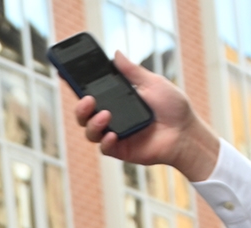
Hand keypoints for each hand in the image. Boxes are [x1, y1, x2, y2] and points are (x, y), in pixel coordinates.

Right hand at [69, 53, 223, 179]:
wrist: (186, 132)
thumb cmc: (173, 108)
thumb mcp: (153, 82)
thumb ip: (132, 71)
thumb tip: (116, 53)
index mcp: (116, 100)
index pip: (91, 93)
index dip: (76, 86)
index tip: (65, 74)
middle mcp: (112, 118)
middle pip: (84, 114)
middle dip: (80, 107)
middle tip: (88, 100)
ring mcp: (115, 134)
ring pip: (90, 132)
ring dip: (92, 123)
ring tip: (105, 116)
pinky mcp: (121, 150)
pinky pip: (104, 148)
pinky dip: (105, 141)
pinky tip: (113, 135)